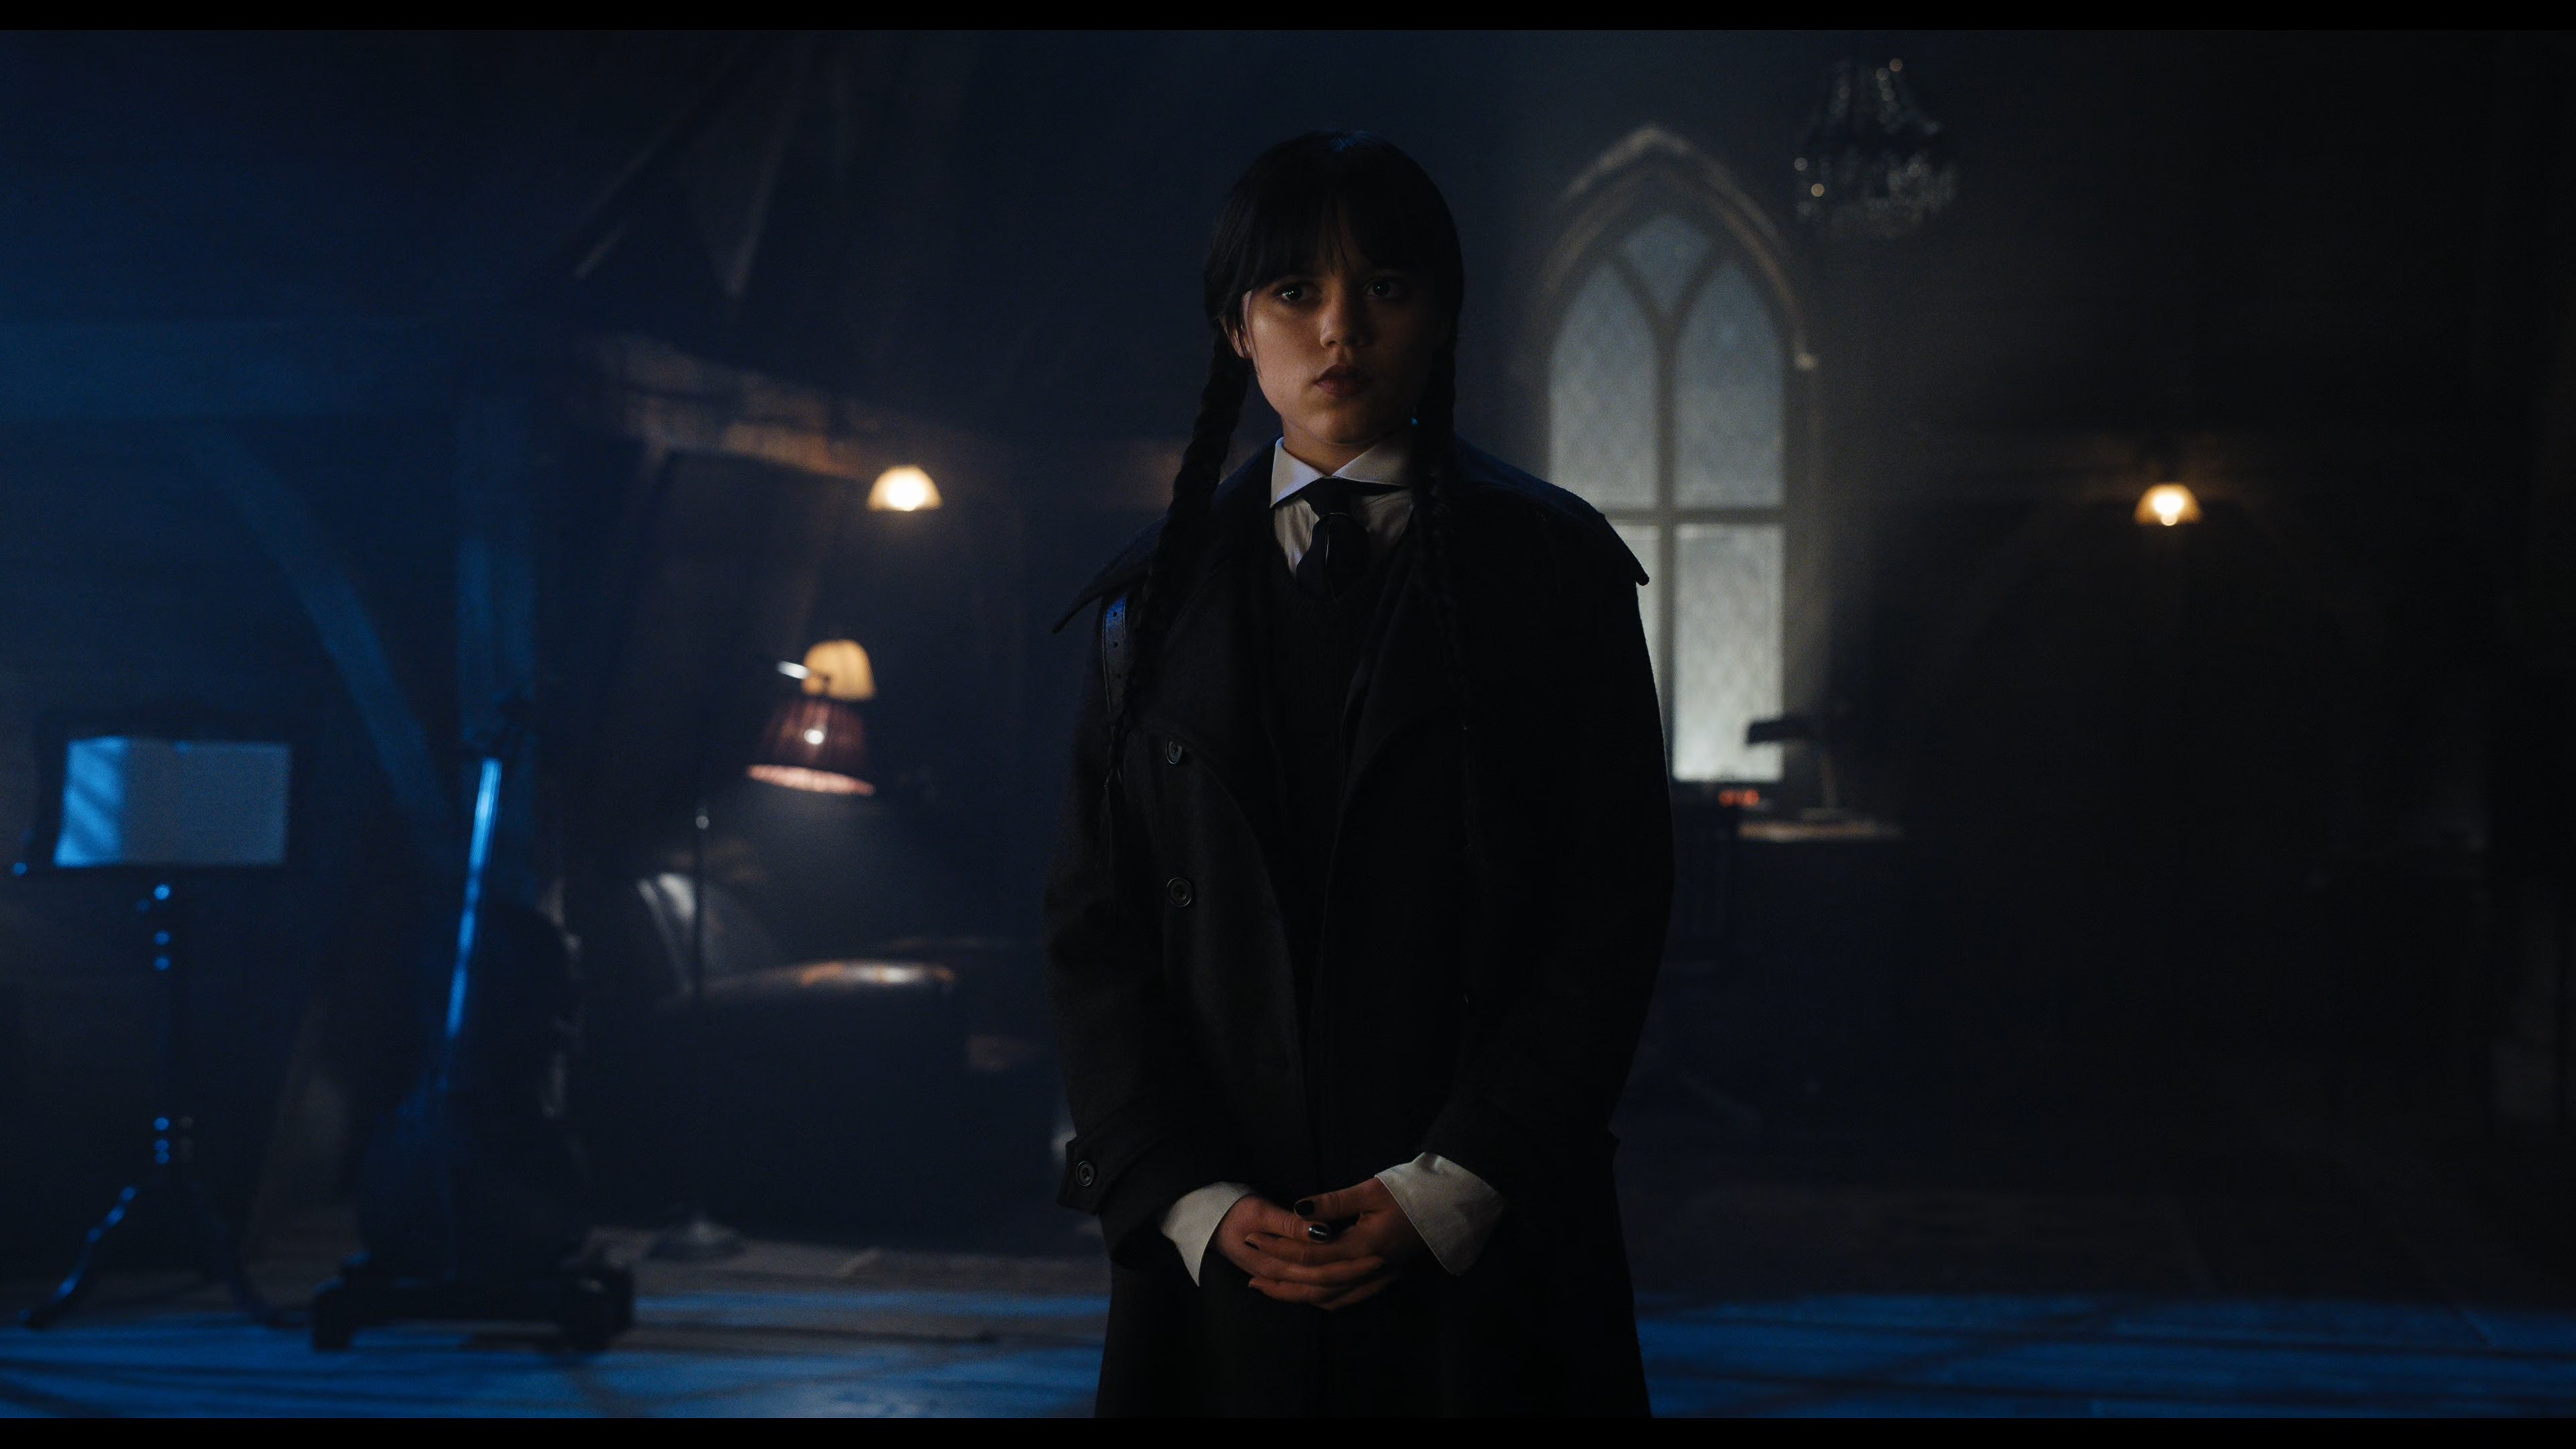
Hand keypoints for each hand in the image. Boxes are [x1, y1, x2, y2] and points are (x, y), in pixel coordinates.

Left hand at [1216, 1179, 1425, 1311]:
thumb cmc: (1412, 1193)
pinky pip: (1346, 1298)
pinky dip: (1321, 1298)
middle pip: (1315, 1285)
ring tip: (1268, 1288)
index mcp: (1364, 1247)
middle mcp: (1368, 1270)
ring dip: (1296, 1295)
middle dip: (1280, 1279)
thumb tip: (1298, 1208)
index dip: (1279, 1249)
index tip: (1253, 1239)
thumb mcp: (1372, 1190)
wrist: (1448, 1207)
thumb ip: (1333, 1201)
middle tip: (1250, 1275)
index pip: (1311, 1255)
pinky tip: (1306, 1293)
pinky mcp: (1383, 1279)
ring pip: (1329, 1297)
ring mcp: (1377, 1279)